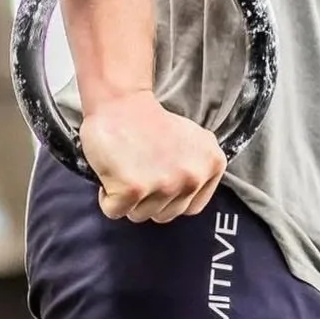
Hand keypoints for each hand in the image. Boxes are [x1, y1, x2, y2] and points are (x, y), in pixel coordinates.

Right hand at [79, 90, 226, 222]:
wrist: (121, 102)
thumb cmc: (151, 122)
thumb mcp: (193, 142)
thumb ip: (197, 169)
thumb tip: (187, 197)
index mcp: (212, 164)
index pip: (191, 207)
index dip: (170, 198)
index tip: (157, 182)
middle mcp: (193, 177)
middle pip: (165, 215)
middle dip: (147, 200)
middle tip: (138, 173)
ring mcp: (166, 184)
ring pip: (141, 215)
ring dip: (127, 200)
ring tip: (126, 171)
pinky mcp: (134, 189)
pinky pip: (115, 211)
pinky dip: (107, 197)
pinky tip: (112, 175)